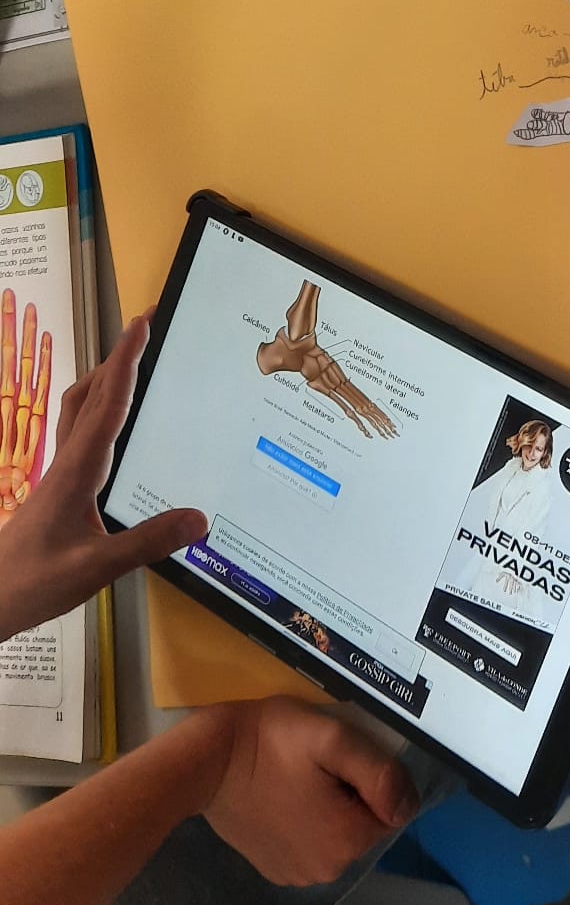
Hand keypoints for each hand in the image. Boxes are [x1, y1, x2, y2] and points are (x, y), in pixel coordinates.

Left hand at [0, 316, 206, 642]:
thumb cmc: (34, 582)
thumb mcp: (95, 568)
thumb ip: (147, 542)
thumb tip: (199, 519)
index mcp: (77, 471)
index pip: (108, 405)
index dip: (126, 362)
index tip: (142, 323)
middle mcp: (67, 463)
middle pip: (91, 393)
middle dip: (119, 355)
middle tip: (147, 324)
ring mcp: (60, 473)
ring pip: (80, 409)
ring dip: (106, 378)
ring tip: (133, 359)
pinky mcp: (60, 487)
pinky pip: (82, 432)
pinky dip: (102, 409)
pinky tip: (117, 424)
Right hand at [203, 696, 418, 884]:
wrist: (207, 762)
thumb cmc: (271, 743)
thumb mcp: (332, 739)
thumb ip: (378, 772)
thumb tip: (406, 806)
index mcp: (347, 841)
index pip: (389, 809)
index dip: (369, 780)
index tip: (336, 762)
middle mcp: (328, 870)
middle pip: (363, 824)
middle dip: (351, 795)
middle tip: (315, 766)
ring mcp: (298, 876)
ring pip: (338, 835)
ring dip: (329, 809)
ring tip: (296, 779)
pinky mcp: (275, 870)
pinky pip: (311, 845)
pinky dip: (305, 823)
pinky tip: (282, 797)